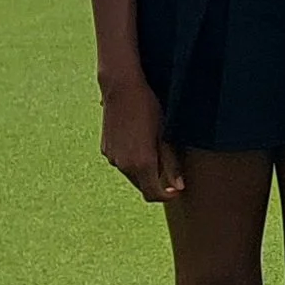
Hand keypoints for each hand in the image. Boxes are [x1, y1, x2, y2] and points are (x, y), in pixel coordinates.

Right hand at [99, 73, 182, 200]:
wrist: (121, 88)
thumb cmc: (149, 108)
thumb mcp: (165, 135)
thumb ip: (171, 164)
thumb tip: (178, 187)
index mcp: (141, 164)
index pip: (153, 194)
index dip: (166, 196)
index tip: (176, 189)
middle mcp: (123, 165)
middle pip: (142, 186)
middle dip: (156, 182)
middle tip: (169, 168)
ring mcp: (112, 158)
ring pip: (131, 174)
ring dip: (143, 171)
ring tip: (155, 148)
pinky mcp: (106, 149)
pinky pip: (122, 162)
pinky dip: (132, 160)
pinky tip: (139, 141)